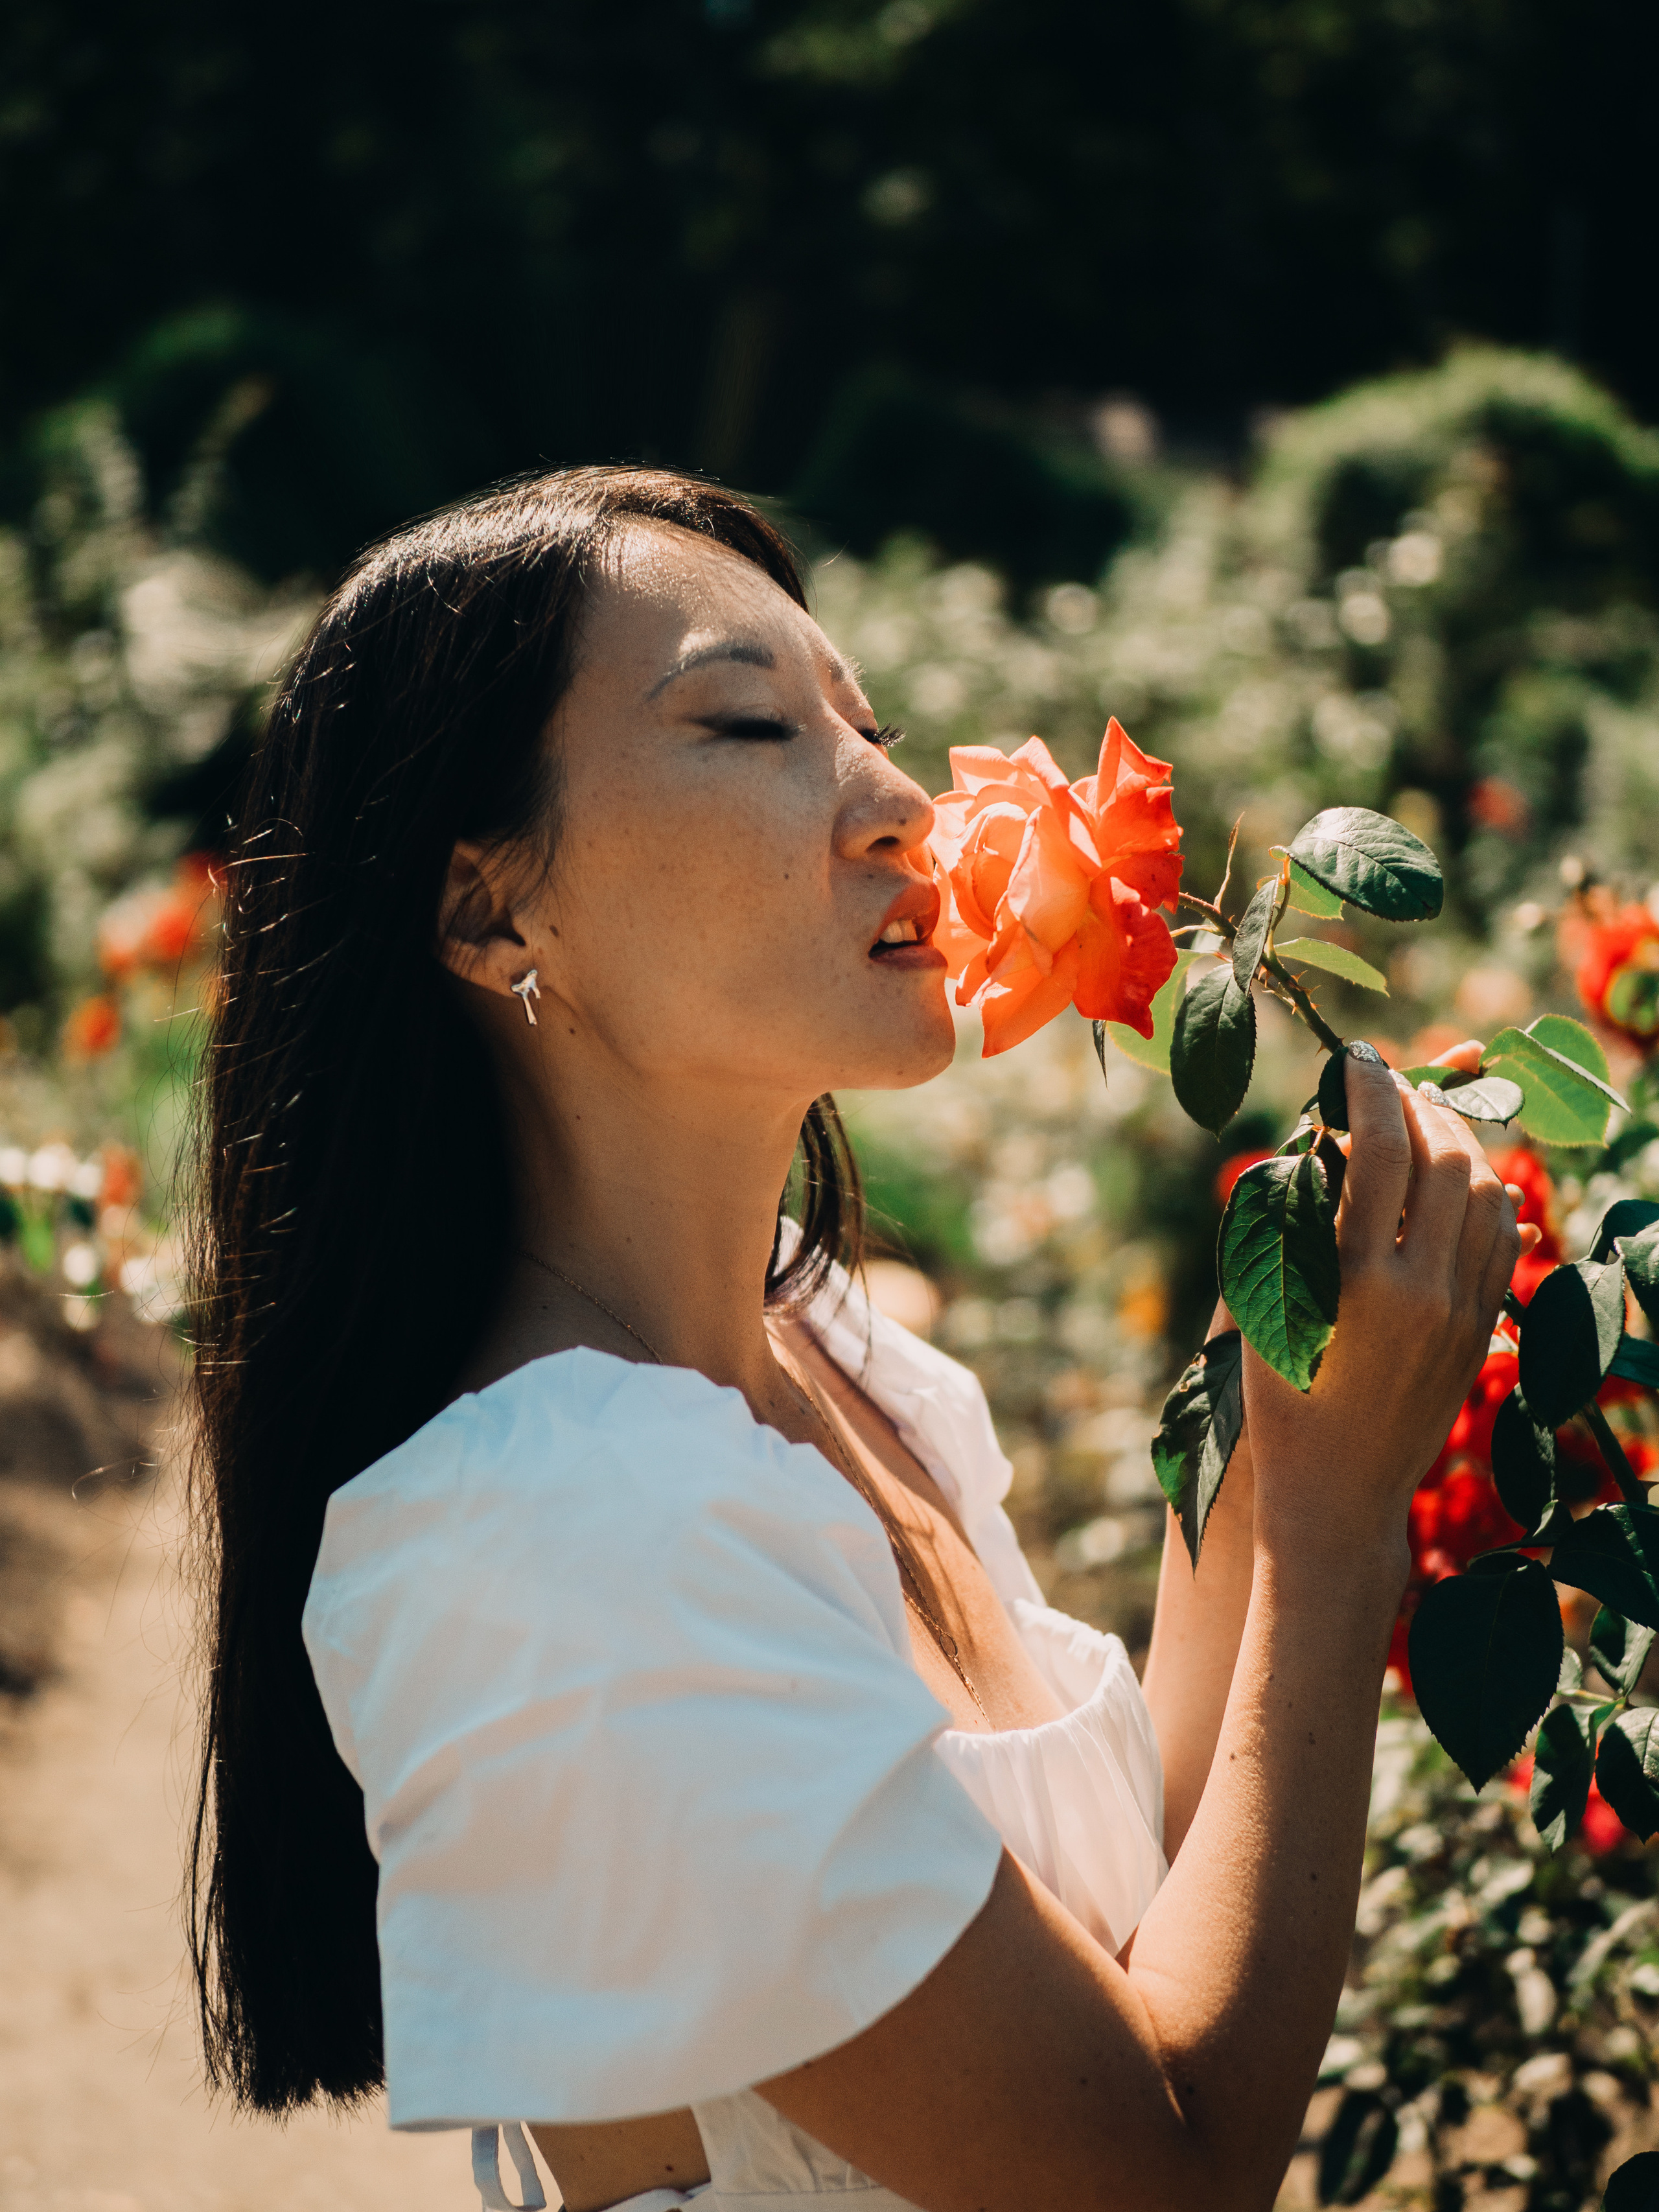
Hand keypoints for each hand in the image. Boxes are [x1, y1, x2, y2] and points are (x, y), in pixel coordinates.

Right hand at [1244, 1048, 1523, 1560]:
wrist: (1336, 1492)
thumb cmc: (1279, 1400)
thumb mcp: (1266, 1307)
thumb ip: (1294, 1224)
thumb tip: (1326, 1144)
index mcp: (1354, 1279)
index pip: (1380, 1151)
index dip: (1373, 1089)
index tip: (1359, 1058)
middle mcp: (1417, 1290)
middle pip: (1442, 1161)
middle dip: (1421, 1105)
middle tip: (1392, 1082)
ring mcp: (1459, 1311)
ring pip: (1485, 1194)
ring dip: (1459, 1142)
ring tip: (1427, 1120)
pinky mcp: (1481, 1330)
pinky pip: (1504, 1239)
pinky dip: (1488, 1191)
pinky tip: (1464, 1177)